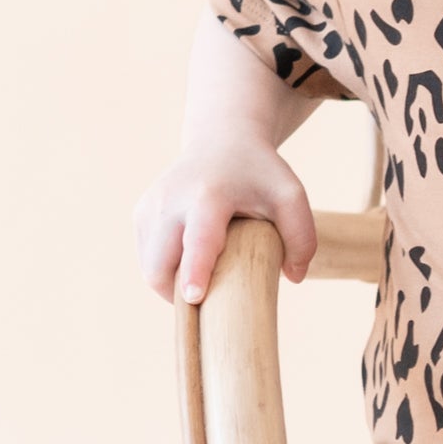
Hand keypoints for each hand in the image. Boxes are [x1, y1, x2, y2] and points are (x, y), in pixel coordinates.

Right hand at [133, 133, 317, 302]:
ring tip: (204, 278)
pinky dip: (166, 270)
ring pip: (151, 267)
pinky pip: (147, 259)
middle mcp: (172, 199)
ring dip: (173, 285)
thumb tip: (294, 278)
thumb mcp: (290, 196)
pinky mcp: (141, 214)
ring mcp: (151, 206)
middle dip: (181, 294)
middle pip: (162, 264)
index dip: (195, 269)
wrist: (222, 142)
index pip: (199, 237)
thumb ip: (302, 236)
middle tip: (213, 301)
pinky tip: (190, 260)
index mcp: (209, 195)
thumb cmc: (260, 175)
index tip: (194, 296)